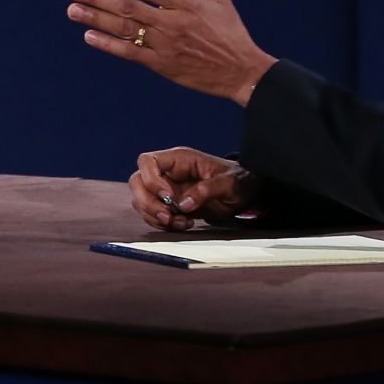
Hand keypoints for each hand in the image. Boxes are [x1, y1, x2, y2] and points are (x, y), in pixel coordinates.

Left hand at [66, 0, 277, 105]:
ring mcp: (166, 45)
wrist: (243, 72)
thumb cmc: (231, 33)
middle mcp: (173, 22)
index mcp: (185, 3)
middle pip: (129, 7)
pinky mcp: (163, 65)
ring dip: (96, 18)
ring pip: (125, 29)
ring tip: (73, 10)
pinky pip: (130, 53)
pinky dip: (109, 45)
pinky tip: (89, 36)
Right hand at [127, 148, 264, 230]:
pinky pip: (152, 214)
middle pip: (137, 182)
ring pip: (141, 200)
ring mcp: (167, 189)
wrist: (247, 194)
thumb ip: (207, 190)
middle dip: (148, 203)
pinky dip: (162, 223)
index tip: (169, 196)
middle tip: (168, 216)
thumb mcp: (231, 184)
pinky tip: (182, 224)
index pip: (148, 162)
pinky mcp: (170, 205)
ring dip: (155, 216)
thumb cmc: (241, 181)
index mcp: (179, 160)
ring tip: (182, 223)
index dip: (151, 180)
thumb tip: (183, 204)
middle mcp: (168, 173)